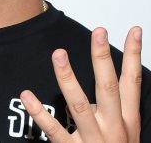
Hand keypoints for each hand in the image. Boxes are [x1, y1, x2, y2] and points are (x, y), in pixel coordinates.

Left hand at [20, 27, 142, 141]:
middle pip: (108, 87)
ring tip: (58, 54)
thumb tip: (102, 76)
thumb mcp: (124, 131)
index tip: (134, 31)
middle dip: (103, 58)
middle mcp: (113, 128)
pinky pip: (55, 131)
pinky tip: (27, 95)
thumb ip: (112, 106)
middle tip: (98, 32)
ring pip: (80, 104)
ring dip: (68, 78)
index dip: (134, 55)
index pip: (132, 81)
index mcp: (127, 120)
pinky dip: (40, 113)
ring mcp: (93, 140)